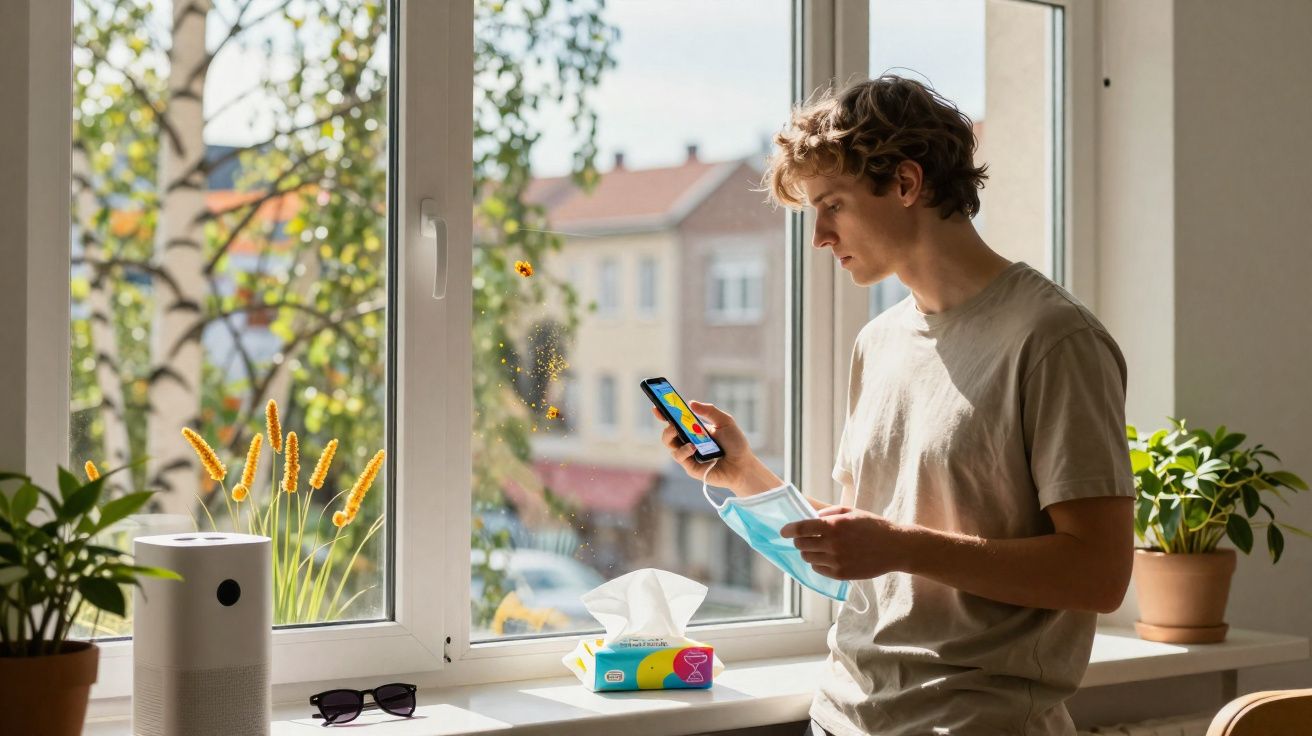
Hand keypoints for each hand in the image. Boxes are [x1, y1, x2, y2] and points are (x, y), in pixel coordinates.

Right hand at [652, 401, 774, 493]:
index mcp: (694, 430)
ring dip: (670, 436)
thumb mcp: (725, 421)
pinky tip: (693, 446)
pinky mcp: (691, 467)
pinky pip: (680, 457)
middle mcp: (688, 442)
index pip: (676, 421)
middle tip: (669, 420)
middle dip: (666, 425)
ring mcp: (688, 455)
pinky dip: (684, 450)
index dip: (664, 414)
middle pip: (668, 434)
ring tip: (677, 430)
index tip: (657, 406)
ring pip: (670, 445)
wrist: (743, 465)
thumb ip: (709, 411)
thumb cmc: (735, 444)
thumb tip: (691, 403)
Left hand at [780, 506, 907, 579]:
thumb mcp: (852, 512)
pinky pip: (818, 569)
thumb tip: (811, 517)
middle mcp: (833, 544)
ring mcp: (836, 561)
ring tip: (817, 548)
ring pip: (808, 558)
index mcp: (834, 526)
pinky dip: (818, 563)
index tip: (783, 531)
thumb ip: (829, 513)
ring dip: (808, 552)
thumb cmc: (873, 526)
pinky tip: (826, 558)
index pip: (801, 528)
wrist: (895, 548)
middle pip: (801, 545)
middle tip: (805, 539)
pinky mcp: (841, 574)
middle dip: (799, 541)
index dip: (788, 530)